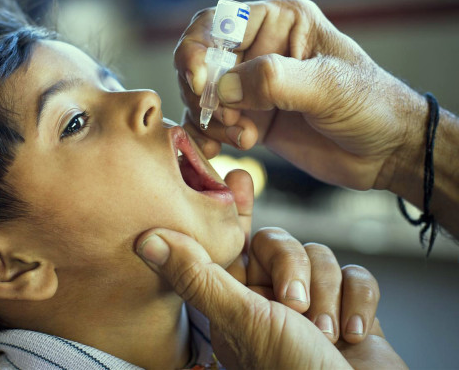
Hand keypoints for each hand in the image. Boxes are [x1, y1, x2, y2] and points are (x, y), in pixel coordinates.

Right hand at [174, 0, 425, 191]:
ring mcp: (252, 86)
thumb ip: (274, 81)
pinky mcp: (249, 118)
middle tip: (229, 120)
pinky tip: (223, 149)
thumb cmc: (371, 106)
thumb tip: (222, 89)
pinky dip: (206, 137)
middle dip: (203, 93)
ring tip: (243, 137)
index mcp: (280, 23)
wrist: (387, 152)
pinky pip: (210, 123)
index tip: (200, 85)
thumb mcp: (328, 86)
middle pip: (200, 62)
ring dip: (209, 120)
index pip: (217, 23)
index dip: (198, 51)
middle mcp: (259, 50)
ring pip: (201, 96)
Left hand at [215, 170, 381, 343]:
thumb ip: (201, 278)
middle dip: (294, 268)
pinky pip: (357, 276)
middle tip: (297, 305)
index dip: (236, 211)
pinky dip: (359, 302)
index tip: (238, 176)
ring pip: (320, 256)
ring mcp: (315, 306)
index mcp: (237, 304)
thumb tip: (152, 241)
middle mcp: (272, 302)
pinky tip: (353, 333)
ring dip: (328, 295)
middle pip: (281, 244)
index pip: (233, 244)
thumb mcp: (242, 320)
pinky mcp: (353, 310)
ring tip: (326, 333)